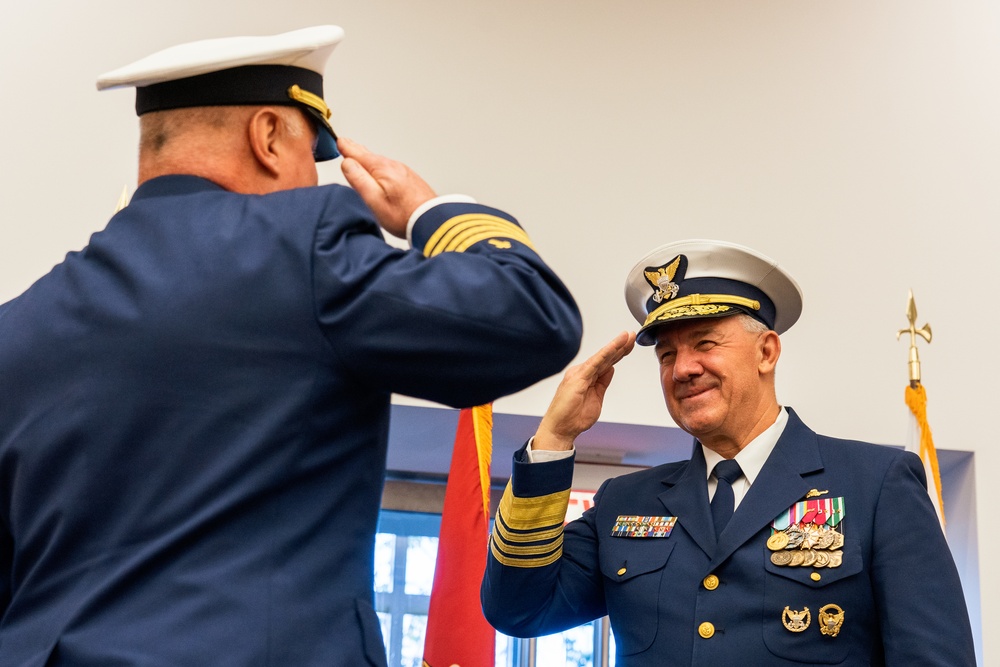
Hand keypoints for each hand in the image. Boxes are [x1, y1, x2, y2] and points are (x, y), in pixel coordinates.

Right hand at [338, 137, 436, 238]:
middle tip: (347, 144)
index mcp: (382, 168)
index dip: (347, 148)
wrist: (432, 220)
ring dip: (369, 159)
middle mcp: (394, 166)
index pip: (358, 154)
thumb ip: (359, 179)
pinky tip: (380, 172)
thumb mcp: (373, 199)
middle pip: (370, 156)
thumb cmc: (403, 214)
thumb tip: (347, 163)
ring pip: (381, 163)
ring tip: (360, 156)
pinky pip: (391, 170)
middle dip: (357, 150)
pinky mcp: (411, 180)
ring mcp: (404, 172)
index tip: (340, 141)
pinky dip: (381, 167)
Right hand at [534, 331, 636, 450]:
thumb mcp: (596, 398)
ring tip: (627, 337)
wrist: (560, 429)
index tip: (630, 344)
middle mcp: (582, 372)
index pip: (606, 362)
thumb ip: (603, 383)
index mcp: (587, 377)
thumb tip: (611, 369)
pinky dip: (605, 353)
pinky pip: (595, 363)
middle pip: (605, 357)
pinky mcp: (578, 378)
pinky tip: (614, 346)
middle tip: (632, 335)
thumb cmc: (573, 417)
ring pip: (601, 357)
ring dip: (615, 346)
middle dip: (620, 346)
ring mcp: (579, 374)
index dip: (619, 353)